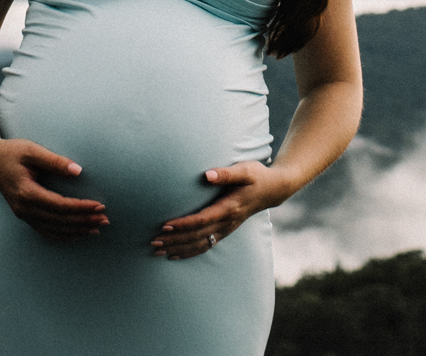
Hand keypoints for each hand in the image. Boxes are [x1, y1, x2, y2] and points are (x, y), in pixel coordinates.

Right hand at [0, 137, 108, 242]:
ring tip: (97, 228)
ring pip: (55, 230)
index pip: (61, 206)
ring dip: (77, 230)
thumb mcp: (32, 150)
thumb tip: (78, 171)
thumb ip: (55, 161)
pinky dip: (63, 235)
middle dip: (84, 221)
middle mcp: (24, 209)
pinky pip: (46, 231)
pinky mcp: (24, 216)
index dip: (81, 208)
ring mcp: (23, 215)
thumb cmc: (12, 152)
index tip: (100, 206)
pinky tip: (78, 234)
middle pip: (60, 221)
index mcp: (27, 193)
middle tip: (105, 219)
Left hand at [151, 162, 281, 260]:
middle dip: (175, 240)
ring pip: (199, 245)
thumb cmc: (256, 176)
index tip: (165, 226)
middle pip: (197, 236)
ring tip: (157, 252)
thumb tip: (207, 175)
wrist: (273, 190)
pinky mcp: (225, 231)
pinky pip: (205, 246)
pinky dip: (189, 252)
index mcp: (230, 207)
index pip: (202, 220)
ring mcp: (226, 229)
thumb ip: (226, 173)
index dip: (184, 224)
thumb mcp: (245, 170)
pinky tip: (175, 255)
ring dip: (178, 249)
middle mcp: (227, 222)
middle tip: (153, 243)